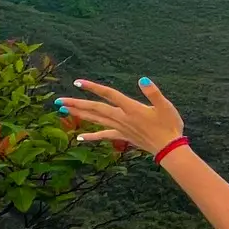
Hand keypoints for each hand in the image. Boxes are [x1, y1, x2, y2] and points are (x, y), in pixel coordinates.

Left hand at [56, 77, 184, 156]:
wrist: (169, 148)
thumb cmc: (169, 125)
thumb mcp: (165, 106)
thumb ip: (153, 92)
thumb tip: (143, 80)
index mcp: (131, 108)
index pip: (108, 94)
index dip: (93, 88)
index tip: (78, 82)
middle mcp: (122, 118)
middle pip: (95, 109)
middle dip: (77, 104)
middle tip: (59, 101)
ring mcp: (121, 128)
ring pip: (96, 120)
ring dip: (80, 115)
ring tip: (65, 111)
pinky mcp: (123, 136)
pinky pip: (104, 136)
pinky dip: (91, 137)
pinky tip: (80, 138)